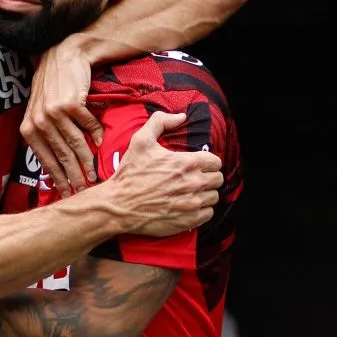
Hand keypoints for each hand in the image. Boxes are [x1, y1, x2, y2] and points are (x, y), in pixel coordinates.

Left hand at [20, 43, 102, 196]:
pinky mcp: (71, 104)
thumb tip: (56, 167)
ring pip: (75, 144)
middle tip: (84, 191)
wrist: (62, 57)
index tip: (68, 193)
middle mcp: (39, 122)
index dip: (58, 178)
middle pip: (61, 156)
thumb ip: (45, 136)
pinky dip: (96, 135)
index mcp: (28, 128)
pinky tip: (101, 143)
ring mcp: (54, 113)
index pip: (45, 160)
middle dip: (74, 176)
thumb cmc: (52, 88)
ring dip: (87, 161)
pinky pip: (88, 126)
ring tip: (94, 174)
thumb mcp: (40, 112)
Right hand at [107, 111, 222, 235]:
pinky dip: (201, 210)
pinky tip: (188, 205)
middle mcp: (194, 183)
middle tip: (193, 178)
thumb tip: (180, 116)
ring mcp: (192, 203)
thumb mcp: (140, 141)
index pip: (216, 161)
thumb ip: (160, 122)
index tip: (198, 165)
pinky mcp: (189, 220)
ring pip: (214, 197)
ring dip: (204, 194)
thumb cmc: (130, 173)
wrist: (119, 204)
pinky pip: (208, 214)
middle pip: (218, 179)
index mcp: (187, 163)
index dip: (207, 162)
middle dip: (207, 177)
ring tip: (190, 193)